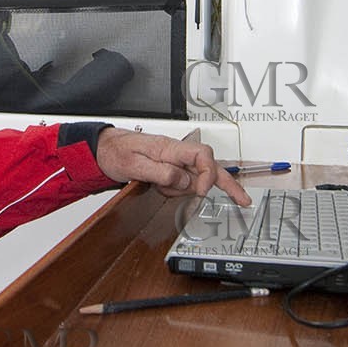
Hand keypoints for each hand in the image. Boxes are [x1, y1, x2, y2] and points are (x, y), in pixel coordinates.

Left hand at [93, 128, 250, 205]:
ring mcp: (176, 161)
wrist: (104, 149)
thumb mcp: (134, 165)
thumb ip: (161, 172)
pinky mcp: (172, 168)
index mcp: (170, 148)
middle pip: (211, 165)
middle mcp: (177, 152)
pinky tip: (163, 189)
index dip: (208, 174)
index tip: (202, 191)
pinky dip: (180, 189)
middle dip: (228, 182)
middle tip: (243, 199)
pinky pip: (185, 181)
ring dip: (184, 189)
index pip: (202, 156)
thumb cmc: (116, 152)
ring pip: (196, 178)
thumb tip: (184, 180)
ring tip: (160, 188)